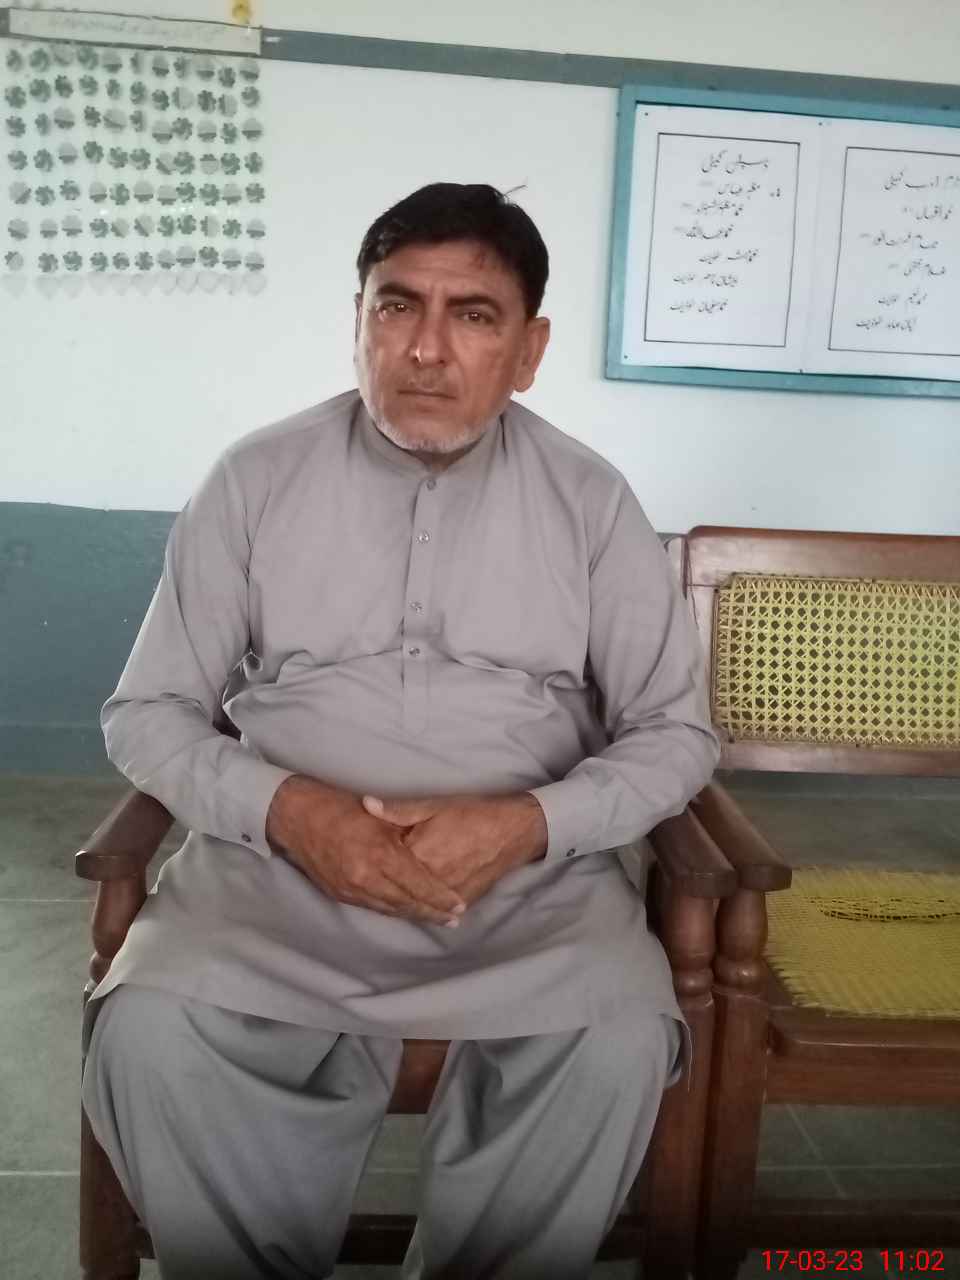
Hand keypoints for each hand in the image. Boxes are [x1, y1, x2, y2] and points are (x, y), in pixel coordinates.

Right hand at [266, 775, 465, 925]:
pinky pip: (373, 907)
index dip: (440, 897)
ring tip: (436, 919)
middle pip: (407, 903)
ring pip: (390, 909)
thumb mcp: (380, 815)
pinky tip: (405, 911)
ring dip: (414, 915)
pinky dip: (393, 910)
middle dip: (432, 913)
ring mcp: (351, 890)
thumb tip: (432, 850)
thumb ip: (406, 832)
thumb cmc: (342, 809)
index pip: (419, 884)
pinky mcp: (340, 894)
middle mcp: (366, 878)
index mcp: (380, 855)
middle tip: (454, 919)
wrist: (297, 818)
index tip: (459, 904)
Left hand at [362, 792, 547, 905]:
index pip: (383, 870)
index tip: (352, 866)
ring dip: (397, 905)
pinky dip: (422, 910)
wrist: (512, 831)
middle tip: (359, 887)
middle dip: (378, 891)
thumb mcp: (433, 806)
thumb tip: (366, 804)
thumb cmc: (471, 814)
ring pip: (415, 907)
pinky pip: (436, 911)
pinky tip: (410, 908)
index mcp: (418, 856)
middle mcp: (431, 881)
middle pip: (396, 892)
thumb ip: (398, 810)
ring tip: (379, 902)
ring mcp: (447, 896)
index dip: (367, 868)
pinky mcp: (463, 902)